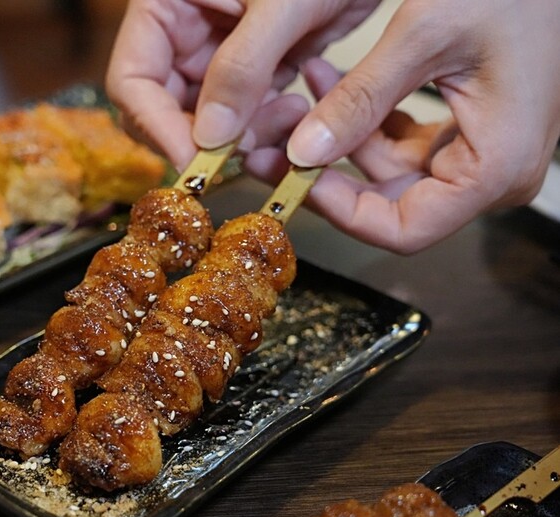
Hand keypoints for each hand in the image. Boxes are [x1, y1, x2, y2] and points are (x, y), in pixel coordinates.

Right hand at [105, 0, 378, 170]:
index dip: (157, 127)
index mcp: (165, 5)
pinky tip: (298, 111)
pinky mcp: (255, 72)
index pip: (133, 80)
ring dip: (244, 137)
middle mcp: (182, 34)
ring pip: (208, 124)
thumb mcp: (281, 2)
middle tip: (246, 151)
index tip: (194, 164)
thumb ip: (241, 67)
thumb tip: (209, 138)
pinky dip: (268, 128)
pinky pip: (247, 119)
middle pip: (165, 111)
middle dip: (204, 139)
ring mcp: (219, 56)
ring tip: (290, 117)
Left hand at [286, 0, 559, 252]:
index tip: (297, 181)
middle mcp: (493, 173)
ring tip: (299, 95)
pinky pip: (406, 142)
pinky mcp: (469, 131)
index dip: (342, 212)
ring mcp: (482, 153)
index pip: (404, 229)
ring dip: (342, 134)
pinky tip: (331, 82)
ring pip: (391, 169)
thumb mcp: (426, 34)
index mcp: (495, 167)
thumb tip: (303, 151)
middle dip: (329, 172)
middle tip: (274, 147)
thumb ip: (361, 98)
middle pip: (392, 202)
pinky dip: (368, 117)